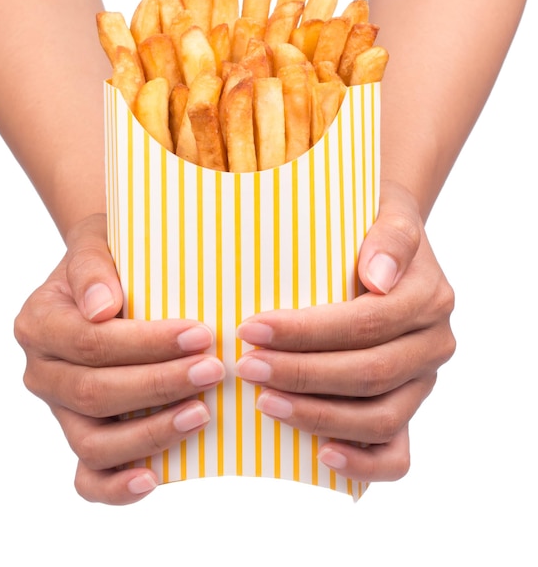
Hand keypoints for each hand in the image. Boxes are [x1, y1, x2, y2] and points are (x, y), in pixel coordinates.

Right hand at [14, 214, 224, 504]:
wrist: (104, 278)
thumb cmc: (109, 258)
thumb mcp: (98, 243)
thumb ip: (93, 268)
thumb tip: (101, 308)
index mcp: (40, 324)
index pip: (93, 343)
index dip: (147, 345)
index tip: (200, 335)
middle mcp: (43, 371)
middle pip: (96, 392)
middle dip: (160, 384)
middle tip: (214, 370)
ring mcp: (60, 410)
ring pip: (93, 441)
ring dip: (151, 433)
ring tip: (202, 414)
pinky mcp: (82, 435)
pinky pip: (88, 476)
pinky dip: (116, 487)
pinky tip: (154, 479)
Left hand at [235, 181, 454, 481]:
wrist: (388, 247)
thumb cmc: (372, 230)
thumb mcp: (385, 215)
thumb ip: (390, 239)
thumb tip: (378, 278)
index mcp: (427, 299)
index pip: (364, 324)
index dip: (306, 332)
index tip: (250, 328)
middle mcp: (431, 345)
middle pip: (368, 374)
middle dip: (301, 375)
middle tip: (247, 367)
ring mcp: (421, 383)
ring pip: (380, 418)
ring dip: (319, 416)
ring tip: (265, 404)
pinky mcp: (407, 408)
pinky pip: (397, 454)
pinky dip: (363, 462)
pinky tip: (321, 455)